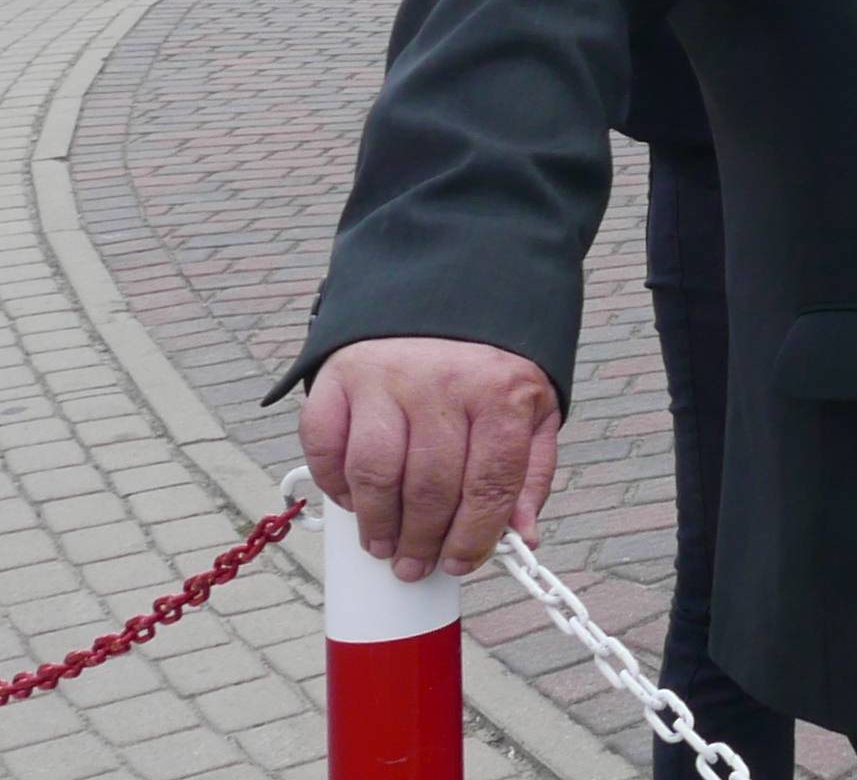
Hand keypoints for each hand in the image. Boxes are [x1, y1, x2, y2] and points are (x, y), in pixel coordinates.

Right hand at [301, 337, 561, 579]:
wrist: (447, 289)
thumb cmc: (490, 364)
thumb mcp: (532, 409)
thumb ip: (529, 472)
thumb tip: (524, 537)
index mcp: (501, 392)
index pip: (489, 484)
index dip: (473, 537)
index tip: (460, 565)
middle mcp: (443, 383)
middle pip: (429, 488)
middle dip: (421, 541)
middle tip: (414, 566)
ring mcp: (386, 377)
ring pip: (374, 473)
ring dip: (377, 524)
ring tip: (383, 546)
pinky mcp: (341, 375)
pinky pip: (324, 444)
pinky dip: (333, 484)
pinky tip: (352, 502)